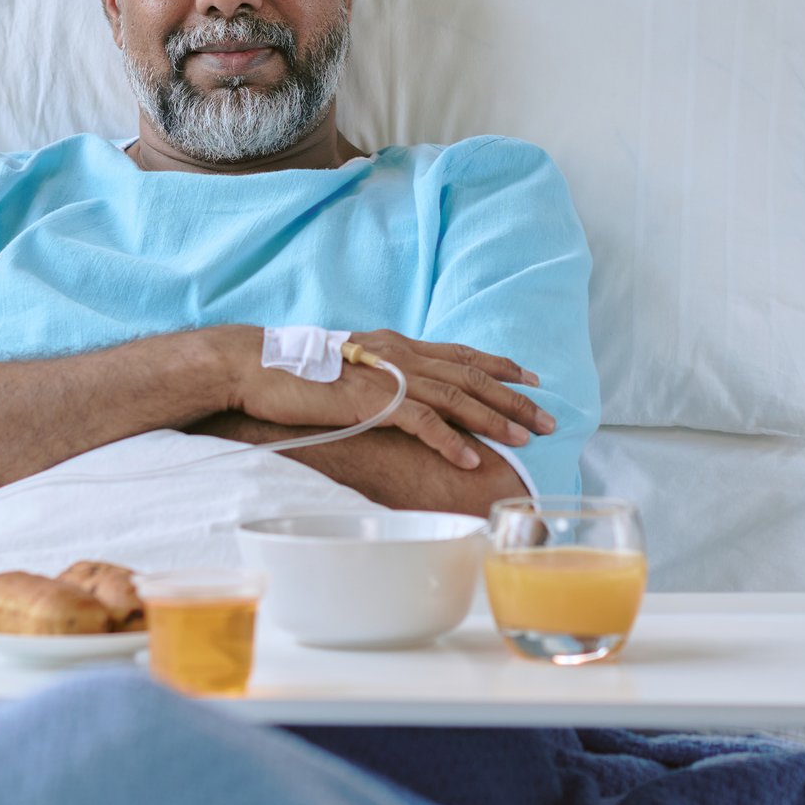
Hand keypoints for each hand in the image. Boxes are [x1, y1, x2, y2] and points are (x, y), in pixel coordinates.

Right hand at [210, 325, 555, 470]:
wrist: (256, 367)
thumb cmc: (294, 374)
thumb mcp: (347, 370)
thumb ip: (379, 377)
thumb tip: (398, 395)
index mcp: (395, 345)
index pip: (460, 352)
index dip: (499, 365)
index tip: (531, 377)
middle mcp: (400, 354)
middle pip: (470, 375)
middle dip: (513, 397)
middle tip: (548, 419)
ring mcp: (388, 375)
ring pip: (456, 396)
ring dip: (494, 419)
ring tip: (524, 440)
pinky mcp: (372, 399)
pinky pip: (422, 421)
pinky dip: (450, 440)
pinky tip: (471, 459)